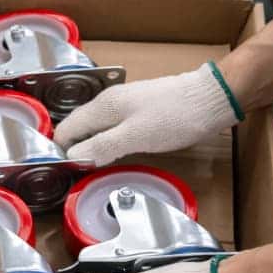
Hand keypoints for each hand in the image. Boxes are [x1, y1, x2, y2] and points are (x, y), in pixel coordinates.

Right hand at [54, 63, 240, 165]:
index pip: (65, 128)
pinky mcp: (139, 109)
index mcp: (102, 106)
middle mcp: (108, 101)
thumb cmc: (175, 117)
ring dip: (89, 145)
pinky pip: (111, 126)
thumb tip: (72, 157)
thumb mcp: (134, 137)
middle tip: (77, 173)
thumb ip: (101, 146)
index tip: (66, 171)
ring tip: (92, 166)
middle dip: (72, 148)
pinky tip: (115, 152)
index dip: (61, 150)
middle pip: (78, 126)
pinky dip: (106, 140)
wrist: (212, 98)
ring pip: (95, 126)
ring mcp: (124, 103)